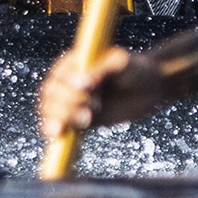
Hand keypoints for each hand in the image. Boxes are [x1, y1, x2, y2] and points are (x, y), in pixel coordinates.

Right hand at [38, 45, 168, 143]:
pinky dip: (54, 130)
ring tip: (88, 118)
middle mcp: (68, 81)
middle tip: (96, 105)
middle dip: (68, 102)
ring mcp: (71, 101)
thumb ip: (103, 70)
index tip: (86, 89)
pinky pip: (57, 126)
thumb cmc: (136, 70)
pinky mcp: (76, 119)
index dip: (67, 84)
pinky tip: (59, 135)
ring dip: (63, 117)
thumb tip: (81, 84)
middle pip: (50, 94)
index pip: (59, 75)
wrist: (148, 89)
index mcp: (75, 62)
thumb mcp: (122, 63)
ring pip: (50, 110)